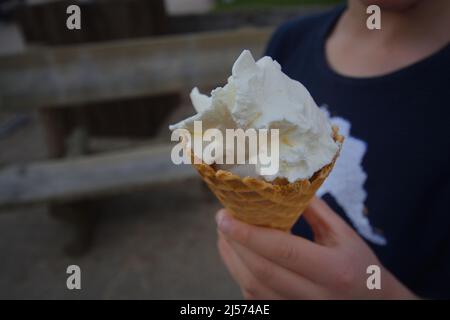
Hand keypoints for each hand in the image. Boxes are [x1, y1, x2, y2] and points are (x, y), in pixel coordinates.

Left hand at [216, 197, 416, 298]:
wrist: (373, 304)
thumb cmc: (359, 266)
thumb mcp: (344, 234)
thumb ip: (314, 210)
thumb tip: (282, 184)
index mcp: (333, 269)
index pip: (284, 250)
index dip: (250, 233)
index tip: (226, 216)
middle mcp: (315, 295)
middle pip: (262, 270)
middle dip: (234, 243)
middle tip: (221, 219)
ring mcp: (299, 309)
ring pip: (254, 288)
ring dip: (232, 258)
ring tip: (225, 234)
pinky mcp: (287, 314)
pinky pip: (255, 298)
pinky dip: (240, 273)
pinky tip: (237, 254)